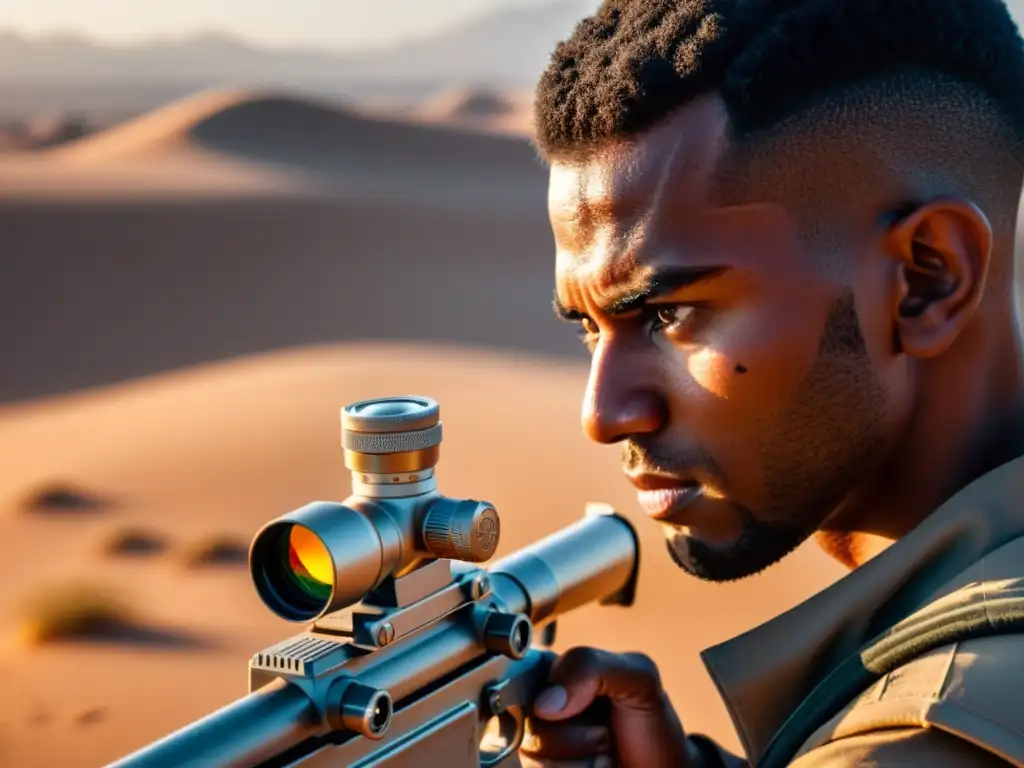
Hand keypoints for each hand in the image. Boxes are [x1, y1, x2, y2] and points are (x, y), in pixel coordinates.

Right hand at [519, 646, 693, 767]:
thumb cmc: (650, 724)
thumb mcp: (638, 679)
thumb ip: (591, 666)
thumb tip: (544, 703)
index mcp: (554, 675)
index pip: (516, 676)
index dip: (541, 697)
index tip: (568, 706)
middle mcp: (540, 711)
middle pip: (526, 727)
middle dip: (571, 737)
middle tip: (603, 733)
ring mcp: (541, 748)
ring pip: (533, 759)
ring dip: (577, 764)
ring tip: (604, 756)